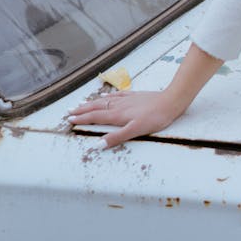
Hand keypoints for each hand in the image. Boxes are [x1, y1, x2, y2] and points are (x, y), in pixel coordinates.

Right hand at [68, 43, 222, 148]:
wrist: (171, 101)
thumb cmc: (155, 117)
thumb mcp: (136, 130)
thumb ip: (116, 137)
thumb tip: (97, 145)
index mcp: (118, 115)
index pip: (95, 117)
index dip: (82, 119)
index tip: (69, 119)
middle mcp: (119, 105)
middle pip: (97, 107)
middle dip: (82, 110)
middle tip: (69, 111)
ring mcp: (127, 99)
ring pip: (104, 100)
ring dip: (91, 103)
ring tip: (81, 103)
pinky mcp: (135, 96)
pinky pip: (117, 95)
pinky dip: (108, 96)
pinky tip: (105, 95)